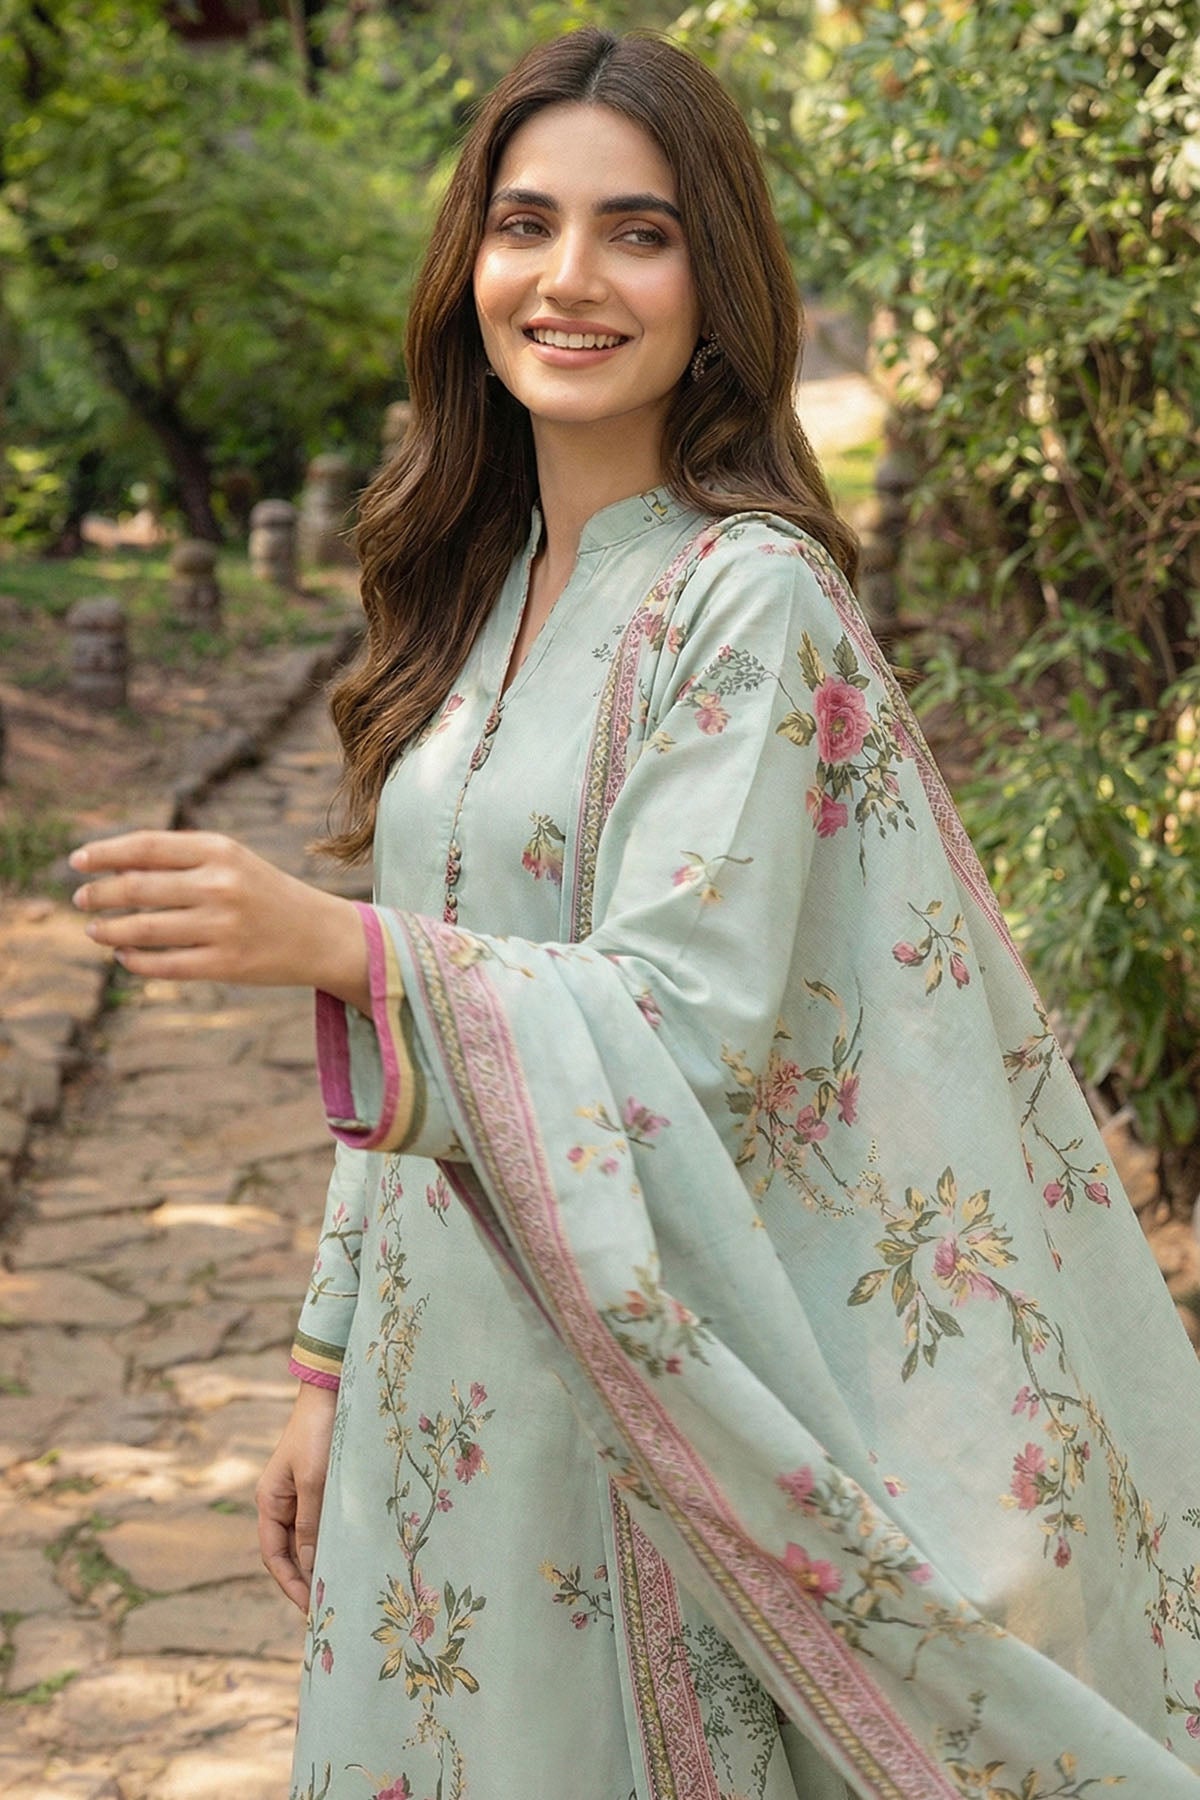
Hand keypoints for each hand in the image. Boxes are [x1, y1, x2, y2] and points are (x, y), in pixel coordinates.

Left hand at [70, 829, 369, 1008]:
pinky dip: (134, 961)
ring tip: (95, 930)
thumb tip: (112, 868)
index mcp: (220, 850)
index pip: (146, 847)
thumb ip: (180, 860)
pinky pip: (162, 964)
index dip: (104, 853)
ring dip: (109, 930)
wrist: (320, 935)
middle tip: (80, 899)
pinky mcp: (224, 965)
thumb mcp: (231, 862)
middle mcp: (220, 885)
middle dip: (99, 893)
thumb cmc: (264, 893)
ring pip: (142, 929)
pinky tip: (125, 957)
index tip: (77, 861)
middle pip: (136, 887)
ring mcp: (222, 927)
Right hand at [257, 1381, 338, 1610]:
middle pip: (290, 1551)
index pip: (274, 1555)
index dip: (289, 1584)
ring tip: (343, 1587)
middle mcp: (282, 1501)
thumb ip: (310, 1524)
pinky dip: (332, 1540)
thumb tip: (308, 1566)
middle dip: (306, 1579)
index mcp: (269, 1500)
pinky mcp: (321, 1485)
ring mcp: (302, 1493)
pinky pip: (323, 1522)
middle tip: (331, 1606)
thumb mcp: (314, 1480)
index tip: (310, 1609)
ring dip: (321, 1561)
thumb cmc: (320, 1432)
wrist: (333, 1390)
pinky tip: (350, 1554)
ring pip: (308, 1538)